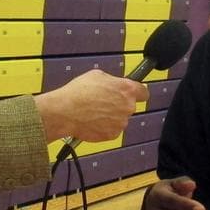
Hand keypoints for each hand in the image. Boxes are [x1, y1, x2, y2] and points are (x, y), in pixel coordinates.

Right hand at [34, 69, 148, 141]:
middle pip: (129, 106)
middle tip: (103, 103)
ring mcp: (121, 122)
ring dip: (111, 117)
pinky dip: (104, 127)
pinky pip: (112, 130)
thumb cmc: (79, 92)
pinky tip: (92, 121)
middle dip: (119, 105)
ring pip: (120, 119)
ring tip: (94, 112)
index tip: (135, 94)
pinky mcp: (113, 134)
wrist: (66, 112)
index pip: (144, 92)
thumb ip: (112, 81)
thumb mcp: (97, 75)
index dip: (138, 93)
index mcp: (127, 89)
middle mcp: (128, 106)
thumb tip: (115, 84)